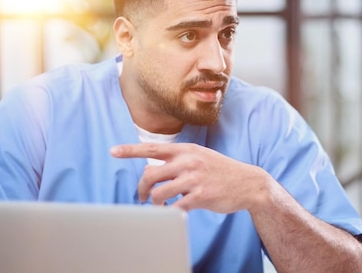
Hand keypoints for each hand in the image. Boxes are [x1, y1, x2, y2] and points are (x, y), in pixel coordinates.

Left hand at [110, 143, 269, 212]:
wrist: (248, 183)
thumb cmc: (221, 171)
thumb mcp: (199, 158)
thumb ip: (177, 161)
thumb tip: (150, 170)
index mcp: (186, 150)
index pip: (152, 148)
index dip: (130, 150)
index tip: (113, 151)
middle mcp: (188, 161)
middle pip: (150, 174)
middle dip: (141, 188)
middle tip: (141, 196)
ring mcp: (194, 179)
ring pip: (159, 193)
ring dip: (154, 203)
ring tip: (160, 206)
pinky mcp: (201, 196)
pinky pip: (175, 207)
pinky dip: (169, 212)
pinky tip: (174, 212)